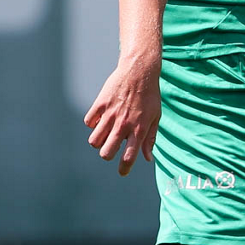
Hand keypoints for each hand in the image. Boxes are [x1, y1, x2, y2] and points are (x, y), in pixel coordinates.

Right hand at [84, 57, 160, 176]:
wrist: (139, 71)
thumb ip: (150, 139)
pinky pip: (89, 122)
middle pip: (106, 152)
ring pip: (94, 140)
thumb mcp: (156, 117)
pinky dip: (92, 123)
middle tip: (111, 147)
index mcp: (139, 129)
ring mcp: (110, 114)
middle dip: (107, 154)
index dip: (124, 168)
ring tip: (105, 133)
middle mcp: (123, 124)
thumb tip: (147, 158)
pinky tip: (100, 118)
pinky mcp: (100, 104)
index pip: (128, 157)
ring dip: (98, 141)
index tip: (122, 172)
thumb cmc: (150, 96)